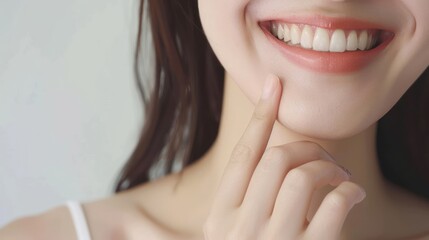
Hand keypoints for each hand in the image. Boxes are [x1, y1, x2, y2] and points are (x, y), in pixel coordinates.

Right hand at [203, 75, 365, 239]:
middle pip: (275, 159)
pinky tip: (354, 194)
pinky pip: (334, 204)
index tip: (274, 84)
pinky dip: (350, 191)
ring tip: (341, 176)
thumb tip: (271, 156)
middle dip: (308, 148)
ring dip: (328, 167)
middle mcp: (242, 229)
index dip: (260, 115)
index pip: (242, 155)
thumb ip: (243, 202)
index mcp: (220, 217)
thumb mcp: (236, 232)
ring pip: (302, 176)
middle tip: (324, 155)